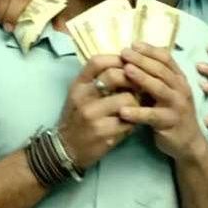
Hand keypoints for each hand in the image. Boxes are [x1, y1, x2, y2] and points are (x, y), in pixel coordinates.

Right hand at [58, 55, 139, 169]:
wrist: (66, 149)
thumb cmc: (77, 118)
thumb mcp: (80, 95)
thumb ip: (97, 80)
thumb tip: (127, 66)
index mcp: (78, 85)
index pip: (97, 61)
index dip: (117, 59)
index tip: (130, 63)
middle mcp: (83, 97)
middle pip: (113, 75)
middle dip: (133, 78)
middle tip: (141, 84)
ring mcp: (92, 115)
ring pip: (127, 98)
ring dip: (138, 101)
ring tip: (138, 105)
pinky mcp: (103, 132)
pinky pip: (129, 120)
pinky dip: (135, 119)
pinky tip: (133, 121)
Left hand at [118, 43, 207, 161]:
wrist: (188, 142)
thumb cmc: (171, 113)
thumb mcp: (167, 92)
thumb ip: (156, 78)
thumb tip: (134, 58)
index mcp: (179, 79)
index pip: (166, 58)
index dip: (150, 50)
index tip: (133, 44)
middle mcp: (181, 89)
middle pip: (161, 70)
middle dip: (142, 59)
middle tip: (124, 53)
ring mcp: (177, 106)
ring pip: (159, 88)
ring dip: (142, 78)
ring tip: (125, 71)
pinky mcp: (170, 123)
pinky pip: (152, 116)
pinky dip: (137, 112)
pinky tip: (122, 110)